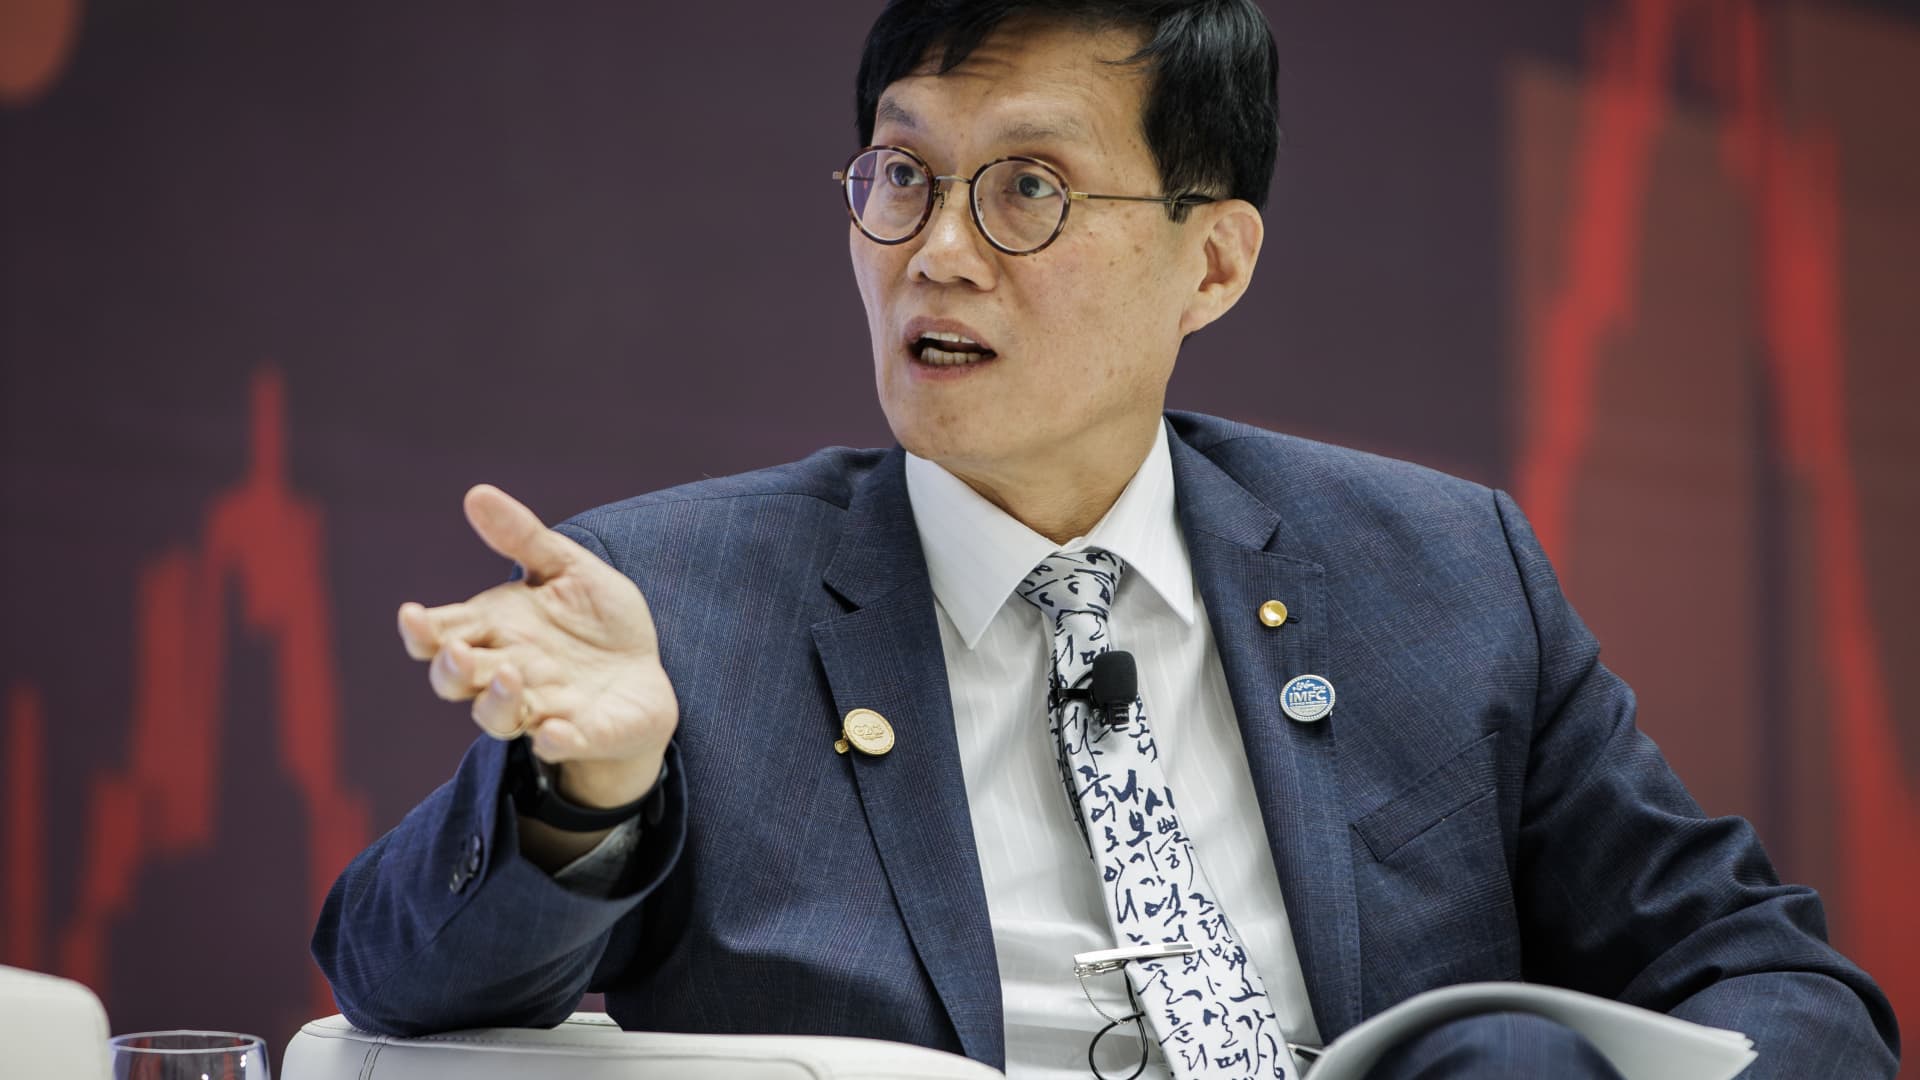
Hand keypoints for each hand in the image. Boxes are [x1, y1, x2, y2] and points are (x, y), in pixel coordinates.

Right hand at [397, 485, 677, 808]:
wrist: (646, 673)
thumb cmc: (595, 622)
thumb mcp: (567, 569)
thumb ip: (524, 537)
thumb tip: (476, 493)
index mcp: (496, 631)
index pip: (442, 634)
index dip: (422, 631)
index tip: (412, 616)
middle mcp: (508, 674)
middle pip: (458, 681)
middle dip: (452, 669)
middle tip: (459, 652)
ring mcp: (542, 708)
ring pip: (498, 717)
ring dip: (497, 701)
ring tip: (511, 677)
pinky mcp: (582, 734)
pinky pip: (560, 744)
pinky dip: (555, 741)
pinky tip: (555, 732)